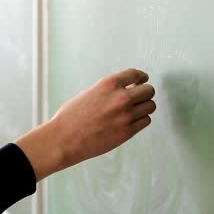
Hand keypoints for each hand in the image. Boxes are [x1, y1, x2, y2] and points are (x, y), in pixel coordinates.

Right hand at [15, 68, 155, 180]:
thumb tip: (127, 90)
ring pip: (150, 106)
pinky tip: (131, 121)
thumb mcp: (89, 93)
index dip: (141, 77)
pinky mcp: (127, 132)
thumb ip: (109, 91)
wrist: (63, 139)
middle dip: (144, 93)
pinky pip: (145, 121)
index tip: (142, 80)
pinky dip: (141, 120)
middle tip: (139, 98)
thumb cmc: (71, 117)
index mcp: (109, 84)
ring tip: (134, 111)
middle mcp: (120, 98)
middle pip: (149, 90)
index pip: (136, 74)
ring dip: (144, 107)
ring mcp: (125, 116)